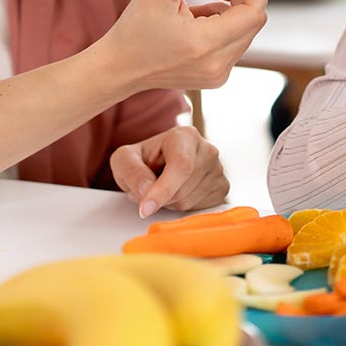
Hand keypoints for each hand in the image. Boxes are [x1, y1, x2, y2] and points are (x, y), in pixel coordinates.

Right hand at [101, 0, 267, 94]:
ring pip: (245, 31)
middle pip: (253, 20)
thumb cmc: (135, 26)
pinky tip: (196, 21)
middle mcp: (217, 64)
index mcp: (204, 42)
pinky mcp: (216, 78)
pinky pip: (234, 44)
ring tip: (197, 2)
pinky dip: (223, 26)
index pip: (254, 11)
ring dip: (231, 9)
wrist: (119, 68)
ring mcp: (218, 75)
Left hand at [110, 126, 229, 217]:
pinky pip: (201, 209)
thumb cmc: (141, 160)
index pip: (181, 166)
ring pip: (190, 202)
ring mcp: (218, 169)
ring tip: (163, 189)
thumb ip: (131, 171)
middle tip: (147, 190)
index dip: (163, 190)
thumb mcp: (124, 160)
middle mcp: (208, 149)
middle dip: (160, 198)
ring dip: (170, 204)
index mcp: (185, 136)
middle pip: (183, 189)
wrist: (158, 165)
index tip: (145, 209)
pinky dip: (184, 208)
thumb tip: (147, 190)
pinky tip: (178, 193)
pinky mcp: (222, 186)